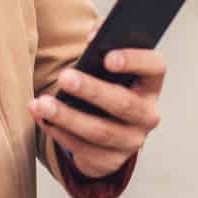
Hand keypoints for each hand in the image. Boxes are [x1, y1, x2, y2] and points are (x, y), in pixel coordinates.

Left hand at [28, 48, 165, 178]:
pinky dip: (60, 133)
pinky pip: (84, 150)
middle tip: (64, 78)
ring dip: (68, 117)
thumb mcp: (109, 63)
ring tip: (42, 104)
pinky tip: (43, 119)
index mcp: (150, 83)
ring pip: (101, 132)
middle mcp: (147, 114)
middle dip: (92, 90)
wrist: (108, 125)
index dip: (134, 61)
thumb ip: (104, 43)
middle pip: (124, 103)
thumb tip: (92, 36)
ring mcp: (132, 141)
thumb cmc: (107, 83)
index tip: (108, 58)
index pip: (154, 67)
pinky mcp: (111, 160)